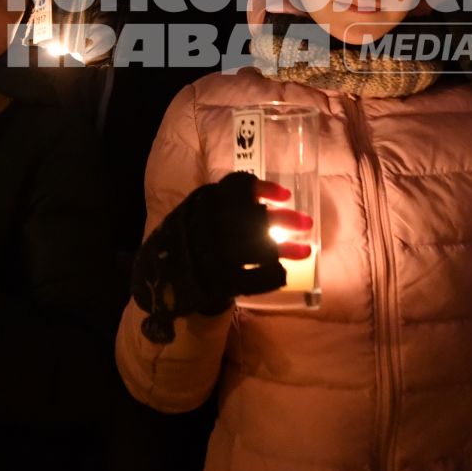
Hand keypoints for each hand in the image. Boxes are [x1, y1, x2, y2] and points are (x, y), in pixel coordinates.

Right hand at [132, 172, 311, 342]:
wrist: (165, 280)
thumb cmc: (190, 242)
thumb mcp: (198, 214)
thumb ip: (224, 205)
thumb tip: (268, 199)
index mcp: (202, 205)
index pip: (234, 188)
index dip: (263, 189)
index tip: (286, 194)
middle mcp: (207, 226)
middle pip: (253, 218)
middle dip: (284, 220)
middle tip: (307, 222)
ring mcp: (213, 255)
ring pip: (257, 248)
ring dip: (285, 249)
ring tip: (306, 250)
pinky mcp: (219, 282)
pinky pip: (254, 278)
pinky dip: (272, 275)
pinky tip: (283, 273)